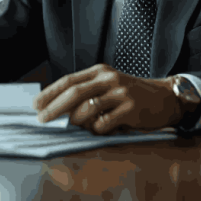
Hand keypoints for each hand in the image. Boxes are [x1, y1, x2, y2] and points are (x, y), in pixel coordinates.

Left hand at [33, 64, 180, 134]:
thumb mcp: (109, 85)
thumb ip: (88, 92)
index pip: (69, 80)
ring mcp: (120, 93)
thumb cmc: (132, 94)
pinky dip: (97, 129)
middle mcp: (109, 78)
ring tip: (75, 127)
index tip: (36, 104)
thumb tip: (59, 108)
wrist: (164, 98)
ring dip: (76, 121)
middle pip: (74, 93)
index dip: (50, 93)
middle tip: (42, 119)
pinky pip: (104, 123)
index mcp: (100, 71)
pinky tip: (100, 129)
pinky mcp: (130, 109)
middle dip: (54, 108)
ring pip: (87, 109)